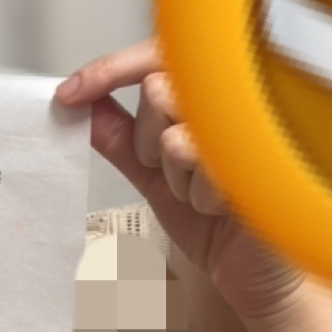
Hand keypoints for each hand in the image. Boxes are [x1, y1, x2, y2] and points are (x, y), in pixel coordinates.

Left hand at [57, 39, 305, 322]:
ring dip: (177, 178)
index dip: (107, 71)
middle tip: (177, 174)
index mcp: (211, 95)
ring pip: (173, 132)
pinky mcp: (262, 155)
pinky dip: (201, 197)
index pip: (153, 56)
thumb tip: (82, 103)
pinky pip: (201, 163)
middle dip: (149, 143)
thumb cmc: (222, 226)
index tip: (69, 93)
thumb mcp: (155, 176)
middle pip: (156, 89)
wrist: (260, 275)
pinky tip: (227, 207)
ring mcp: (252, 125)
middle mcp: (235, 100)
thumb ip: (120, 137)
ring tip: (207, 197)